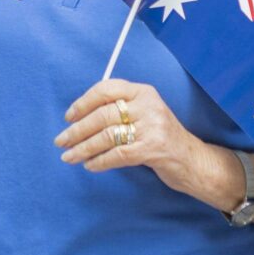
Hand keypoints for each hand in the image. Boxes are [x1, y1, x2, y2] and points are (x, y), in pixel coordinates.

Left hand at [56, 79, 199, 186]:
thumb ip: (120, 108)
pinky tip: (90, 166)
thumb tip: (79, 116)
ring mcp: (152, 127)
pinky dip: (99, 161)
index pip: (106, 89)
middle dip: (77, 130)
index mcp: (143, 92)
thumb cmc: (160, 137)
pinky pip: (117, 154)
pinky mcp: (153, 149)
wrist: (192, 160)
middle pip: (103, 114)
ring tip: (69, 156)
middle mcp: (148, 105)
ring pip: (107, 135)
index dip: (83, 102)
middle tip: (61, 141)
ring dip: (83, 148)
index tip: (68, 117)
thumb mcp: (144, 113)